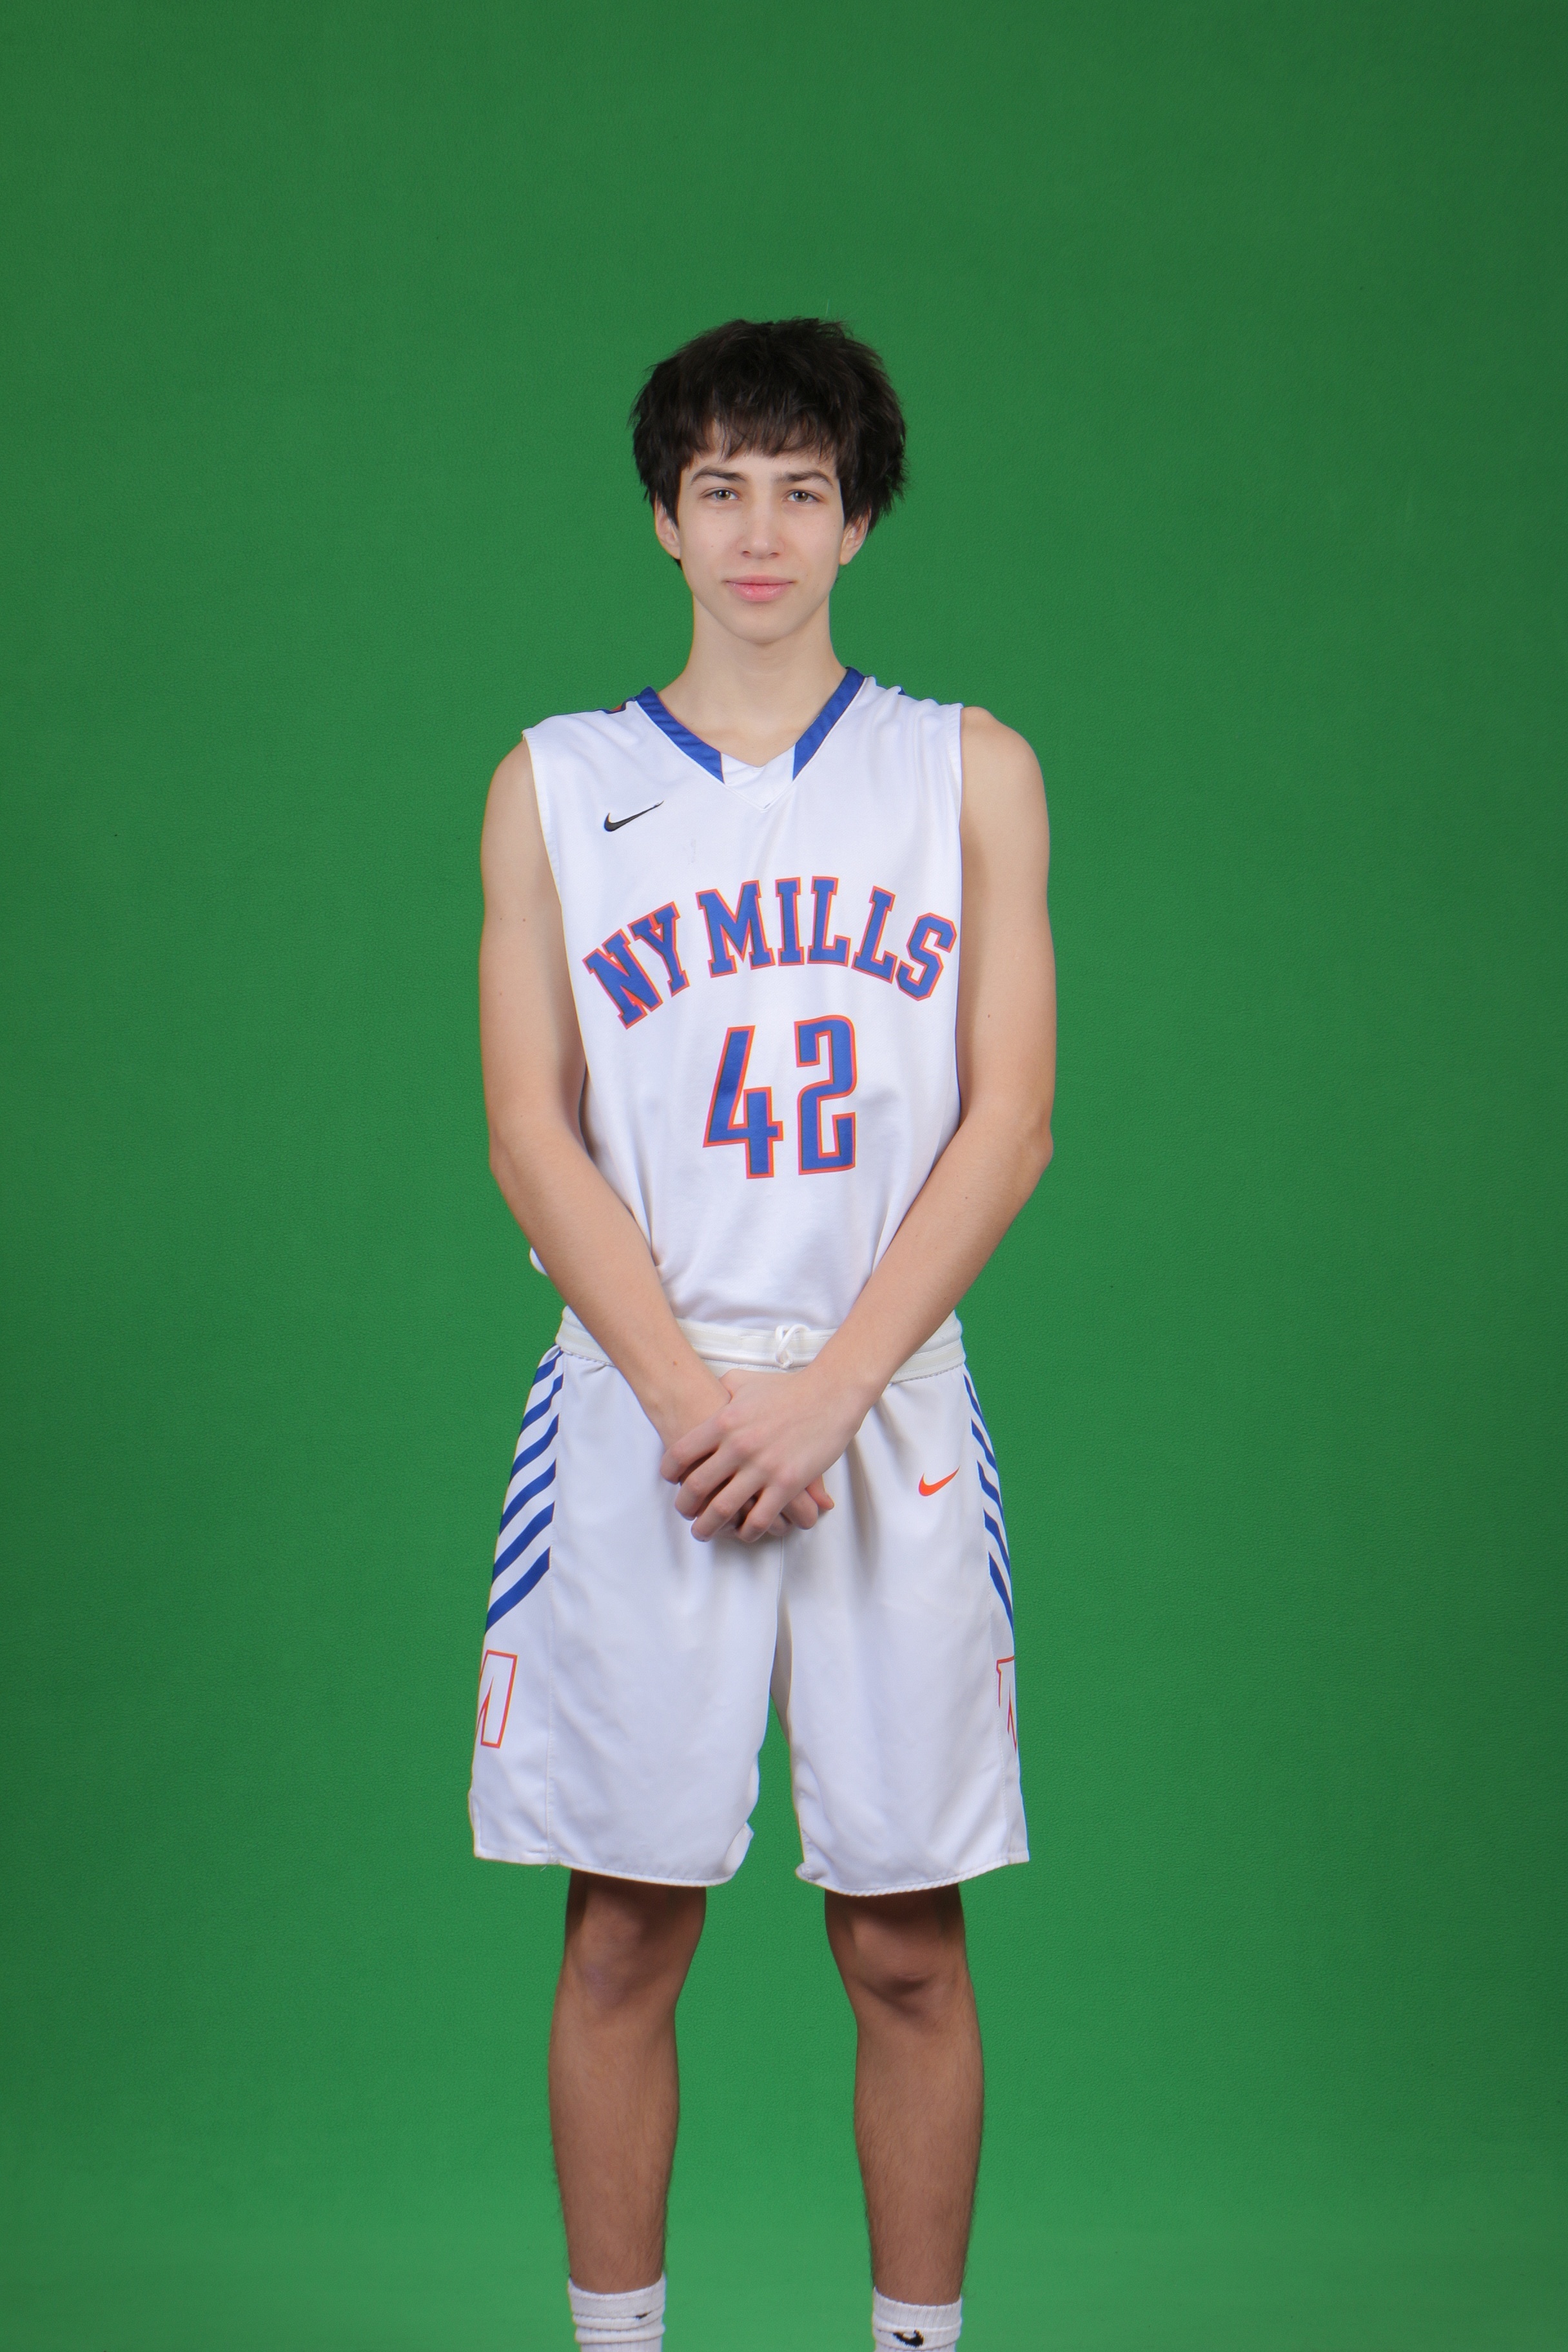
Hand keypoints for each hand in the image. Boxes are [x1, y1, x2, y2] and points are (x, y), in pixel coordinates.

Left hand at [659, 1362, 867, 1541]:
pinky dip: (747, 1531)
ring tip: (704, 1532)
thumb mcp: (745, 1381)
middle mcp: (738, 1446)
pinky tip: (744, 1532)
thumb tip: (711, 1392)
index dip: (670, 1472)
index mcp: (723, 1421)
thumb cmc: (788, 1388)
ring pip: (723, 1510)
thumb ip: (722, 1389)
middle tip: (685, 1513)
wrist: (830, 1394)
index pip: (681, 1453)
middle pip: (696, 1487)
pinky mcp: (787, 1484)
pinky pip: (759, 1518)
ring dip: (709, 1527)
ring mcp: (762, 1467)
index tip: (671, 1481)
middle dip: (685, 1506)